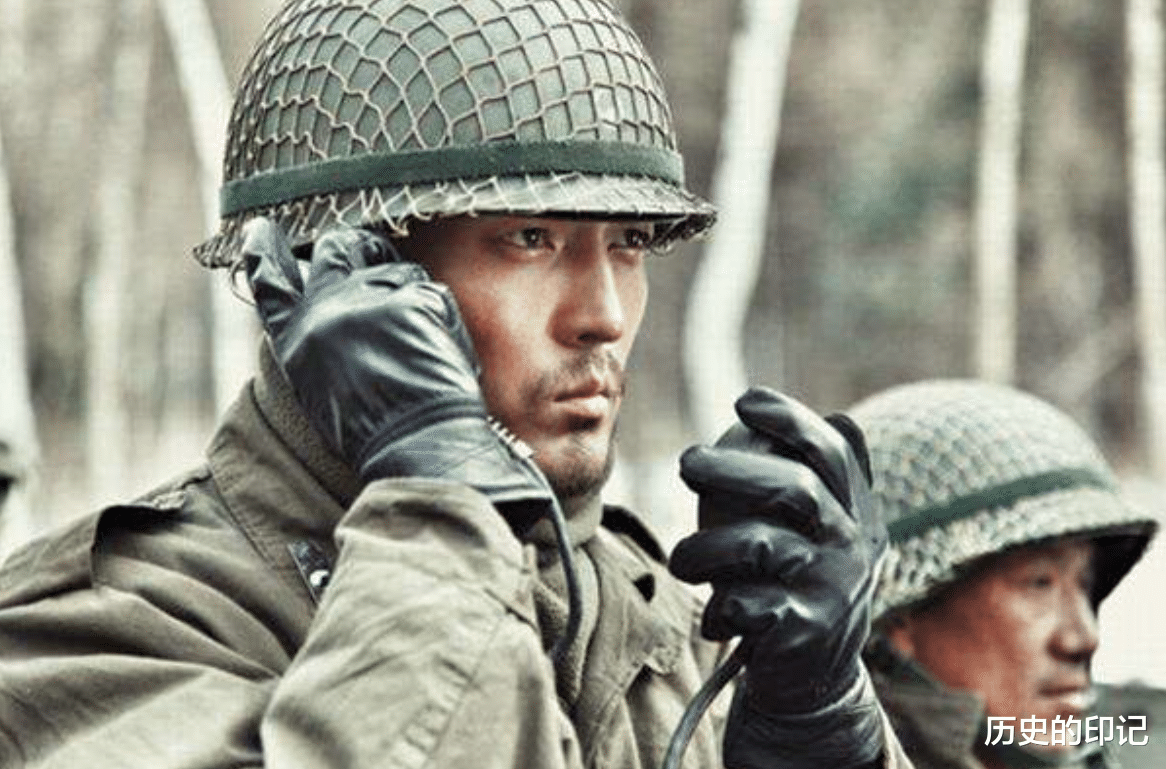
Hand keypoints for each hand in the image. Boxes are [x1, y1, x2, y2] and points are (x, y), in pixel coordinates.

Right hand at [241, 218, 553, 531]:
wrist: (413, 448)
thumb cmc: (374, 434)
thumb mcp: (322, 388)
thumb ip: (321, 341)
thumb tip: (335, 307)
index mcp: (296, 338)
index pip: (269, 281)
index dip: (264, 250)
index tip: (263, 230)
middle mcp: (324, 310)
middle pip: (335, 249)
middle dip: (359, 247)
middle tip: (377, 258)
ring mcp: (368, 300)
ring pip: (393, 267)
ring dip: (408, 291)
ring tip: (418, 339)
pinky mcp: (411, 300)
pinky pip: (430, 292)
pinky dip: (440, 319)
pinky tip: (440, 352)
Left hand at [669, 387, 886, 768]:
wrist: (817, 683)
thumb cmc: (803, 588)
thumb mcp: (828, 536)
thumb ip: (827, 482)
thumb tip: (824, 415)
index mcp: (858, 515)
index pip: (832, 452)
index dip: (790, 420)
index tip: (744, 401)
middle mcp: (853, 547)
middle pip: (796, 489)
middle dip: (734, 469)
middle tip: (688, 462)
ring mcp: (831, 590)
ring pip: (758, 545)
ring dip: (706, 549)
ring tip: (683, 561)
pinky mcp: (802, 631)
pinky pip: (743, 602)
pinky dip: (718, 608)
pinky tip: (716, 617)